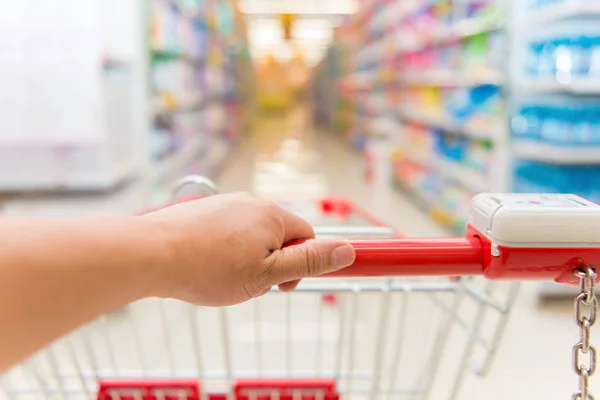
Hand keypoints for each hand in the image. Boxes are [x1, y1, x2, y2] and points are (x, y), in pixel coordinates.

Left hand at [143, 193, 355, 305]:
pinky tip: (205, 266)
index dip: (300, 266)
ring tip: (221, 278)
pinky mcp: (202, 210)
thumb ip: (308, 262)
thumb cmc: (209, 268)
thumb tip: (347, 250)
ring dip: (246, 259)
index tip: (280, 286)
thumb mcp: (268, 274)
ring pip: (251, 236)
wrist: (151, 253)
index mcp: (273, 215)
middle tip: (247, 285)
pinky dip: (223, 250)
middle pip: (278, 236)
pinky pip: (226, 232)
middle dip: (270, 264)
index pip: (306, 237)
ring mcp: (224, 204)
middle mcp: (250, 202)